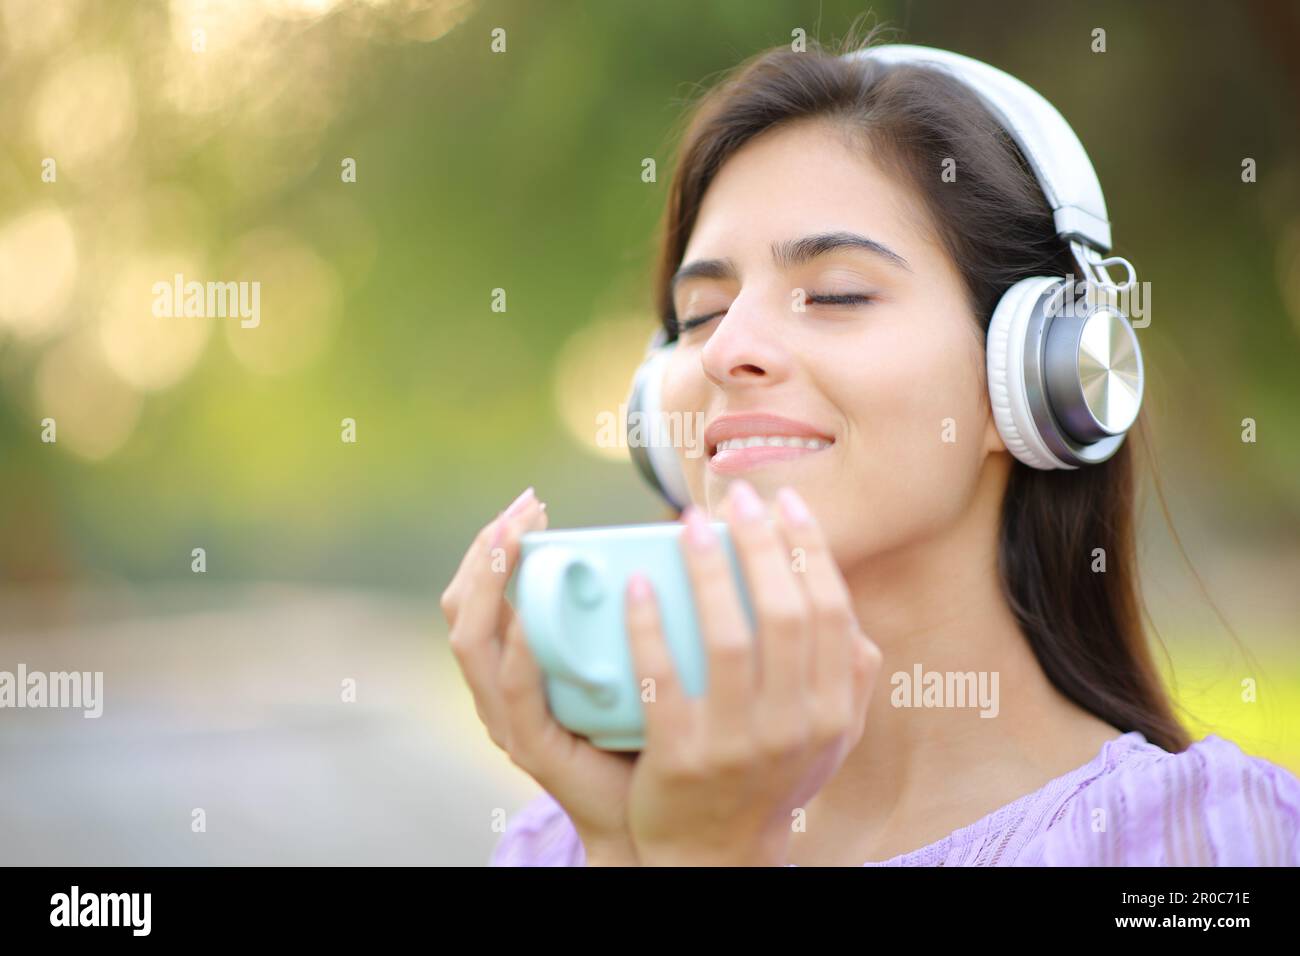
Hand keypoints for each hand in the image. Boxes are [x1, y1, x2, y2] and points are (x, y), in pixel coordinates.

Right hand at [440, 486, 639, 864]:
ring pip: (471, 641)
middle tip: (525, 509)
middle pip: (461, 607)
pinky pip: (515, 692)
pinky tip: (530, 615)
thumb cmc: (640, 728)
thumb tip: (655, 537)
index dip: (494, 543)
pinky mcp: (530, 746)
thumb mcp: (624, 654)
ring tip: (513, 539)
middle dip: (487, 550)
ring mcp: (507, 717)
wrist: (648, 812)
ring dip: (489, 583)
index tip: (530, 502)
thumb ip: (619, 608)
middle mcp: (498, 686)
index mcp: (512, 661)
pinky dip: (518, 650)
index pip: (478, 591)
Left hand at [622, 480, 881, 865]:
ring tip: (686, 523)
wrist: (717, 857)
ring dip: (707, 571)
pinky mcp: (681, 759)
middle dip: (759, 543)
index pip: (831, 612)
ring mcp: (738, 744)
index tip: (783, 501)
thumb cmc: (771, 780)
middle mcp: (794, 726)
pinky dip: (649, 626)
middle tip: (732, 498)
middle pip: (783, 614)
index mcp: (833, 710)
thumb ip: (850, 680)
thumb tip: (851, 612)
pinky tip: (637, 583)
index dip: (808, 549)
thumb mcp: (828, 740)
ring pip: (726, 639)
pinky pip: (663, 679)